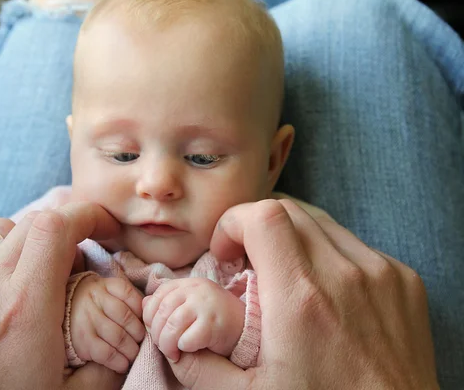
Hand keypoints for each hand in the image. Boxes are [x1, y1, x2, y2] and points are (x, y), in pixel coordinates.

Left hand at [0, 202, 124, 389]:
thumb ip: (106, 366)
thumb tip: (129, 340)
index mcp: (26, 309)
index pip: (57, 228)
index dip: (87, 215)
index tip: (105, 228)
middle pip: (32, 222)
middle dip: (64, 232)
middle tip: (74, 264)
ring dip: (24, 242)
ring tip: (31, 275)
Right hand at [70, 276, 144, 372]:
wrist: (65, 309)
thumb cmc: (97, 303)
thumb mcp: (110, 292)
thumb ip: (129, 299)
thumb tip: (149, 316)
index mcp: (106, 286)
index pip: (129, 295)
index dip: (141, 311)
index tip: (145, 322)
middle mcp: (96, 300)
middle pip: (125, 317)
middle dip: (139, 333)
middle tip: (142, 341)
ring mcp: (87, 319)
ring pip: (118, 337)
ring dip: (131, 349)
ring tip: (135, 354)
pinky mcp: (82, 340)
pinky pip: (105, 353)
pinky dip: (118, 361)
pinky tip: (123, 364)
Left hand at [143, 278, 244, 362]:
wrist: (247, 330)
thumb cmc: (215, 321)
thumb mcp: (190, 307)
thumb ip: (168, 304)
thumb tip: (143, 303)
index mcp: (189, 283)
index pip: (157, 296)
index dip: (151, 316)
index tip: (156, 330)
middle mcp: (197, 289)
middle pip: (161, 312)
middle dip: (157, 334)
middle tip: (164, 347)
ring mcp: (206, 304)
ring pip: (170, 326)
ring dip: (167, 345)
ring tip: (174, 353)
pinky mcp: (213, 323)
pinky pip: (186, 339)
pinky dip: (183, 348)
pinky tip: (189, 350)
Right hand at [169, 200, 438, 389]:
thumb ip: (201, 368)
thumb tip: (174, 340)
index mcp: (300, 300)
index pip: (264, 216)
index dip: (234, 223)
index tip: (227, 253)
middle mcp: (344, 275)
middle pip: (289, 210)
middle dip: (256, 227)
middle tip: (247, 263)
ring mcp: (380, 273)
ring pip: (322, 222)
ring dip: (292, 238)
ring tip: (283, 276)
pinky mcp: (403, 280)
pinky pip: (354, 244)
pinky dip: (327, 253)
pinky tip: (324, 291)